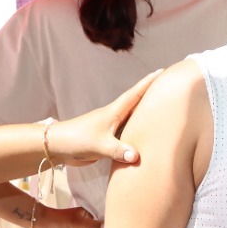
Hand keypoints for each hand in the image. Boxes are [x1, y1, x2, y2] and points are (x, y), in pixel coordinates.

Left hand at [44, 69, 158, 165]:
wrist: (57, 146)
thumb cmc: (76, 139)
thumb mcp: (99, 145)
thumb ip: (117, 150)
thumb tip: (136, 156)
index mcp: (114, 112)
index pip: (135, 94)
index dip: (148, 83)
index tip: (162, 71)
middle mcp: (115, 117)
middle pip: (137, 104)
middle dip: (152, 95)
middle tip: (168, 86)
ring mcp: (112, 128)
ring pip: (134, 120)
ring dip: (146, 115)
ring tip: (164, 110)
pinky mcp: (109, 140)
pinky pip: (128, 134)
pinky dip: (138, 133)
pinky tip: (146, 136)